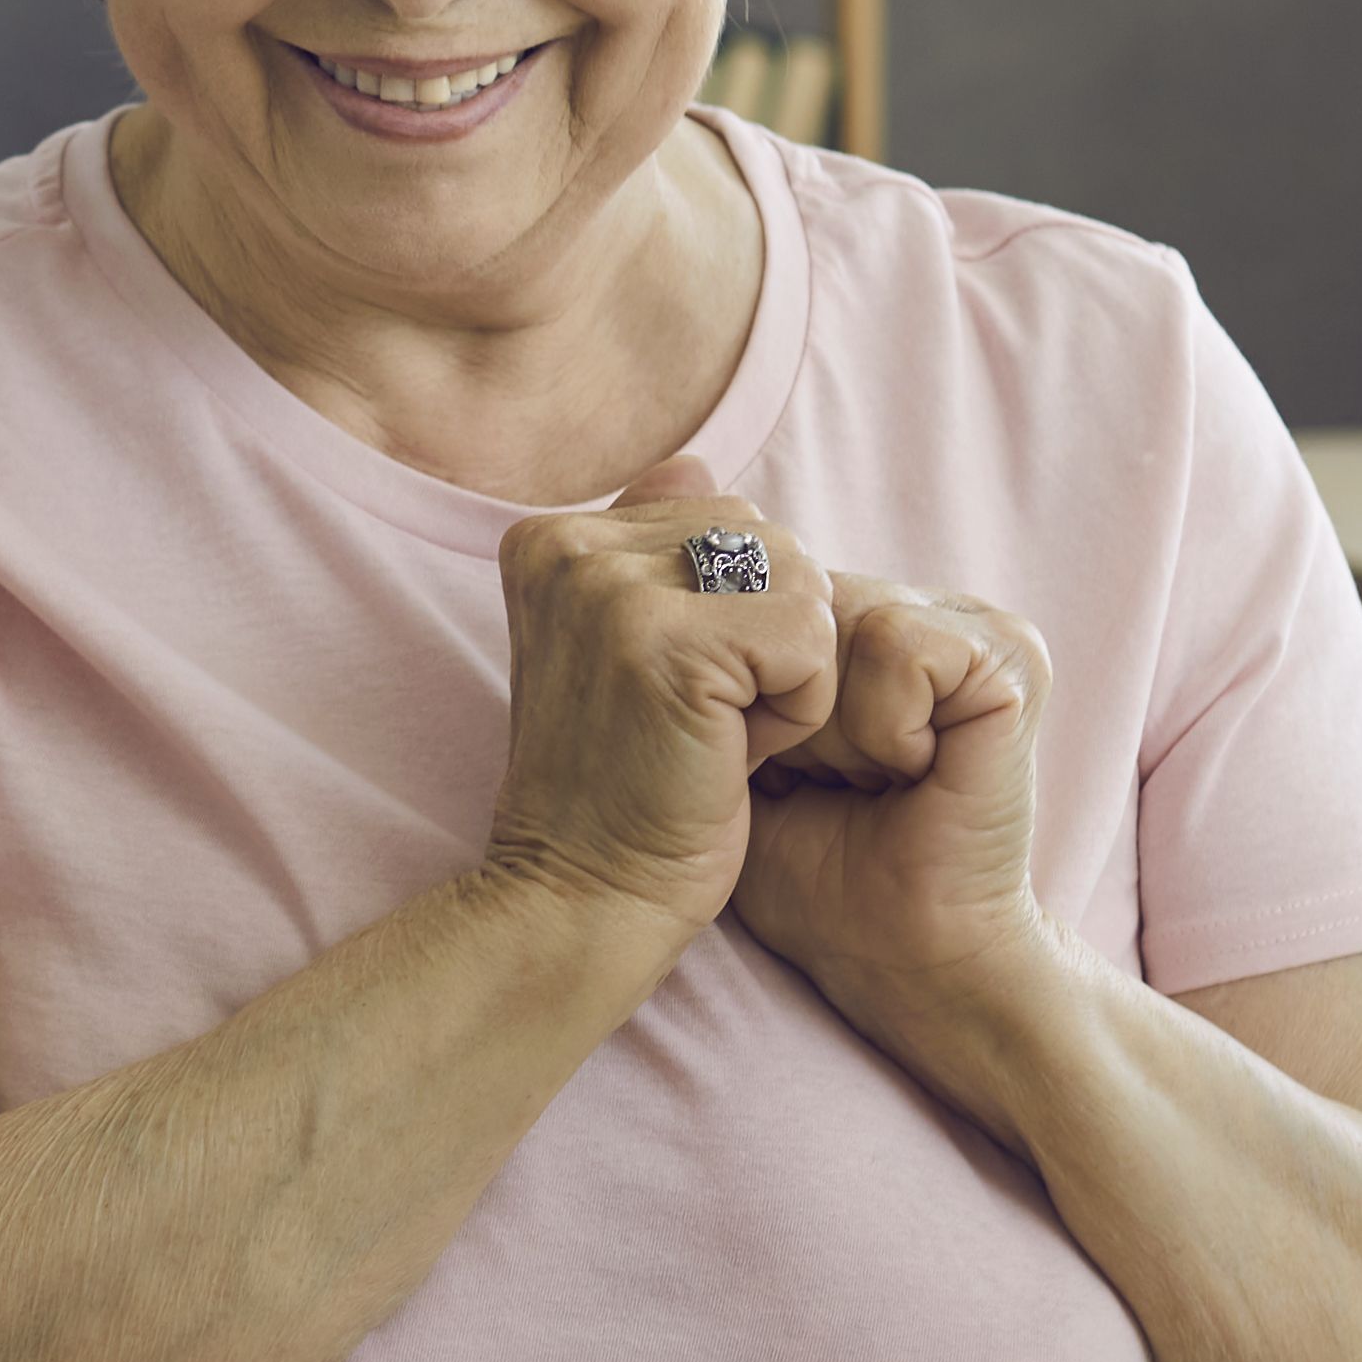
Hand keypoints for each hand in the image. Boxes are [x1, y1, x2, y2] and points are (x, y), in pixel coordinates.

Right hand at [480, 462, 848, 942]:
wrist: (581, 898)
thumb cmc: (621, 787)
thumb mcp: (617, 647)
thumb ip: (651, 548)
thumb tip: (694, 463)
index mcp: (549, 536)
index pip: (719, 515)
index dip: (731, 615)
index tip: (670, 693)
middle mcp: (566, 543)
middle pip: (768, 539)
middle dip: (769, 637)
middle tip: (698, 721)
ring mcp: (608, 588)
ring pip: (799, 579)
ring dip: (790, 673)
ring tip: (716, 734)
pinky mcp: (668, 643)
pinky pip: (811, 638)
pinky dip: (799, 708)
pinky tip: (734, 752)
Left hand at [730, 581, 1062, 1031]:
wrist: (892, 952)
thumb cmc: (804, 867)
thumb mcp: (731, 736)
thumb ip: (710, 637)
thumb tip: (670, 512)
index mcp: (862, 623)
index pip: (765, 585)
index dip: (747, 680)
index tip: (780, 761)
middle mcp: (924, 610)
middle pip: (799, 596)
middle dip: (785, 701)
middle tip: (827, 779)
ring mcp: (976, 629)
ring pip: (840, 618)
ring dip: (831, 722)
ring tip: (867, 779)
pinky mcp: (1012, 663)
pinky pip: (900, 645)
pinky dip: (882, 726)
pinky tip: (911, 773)